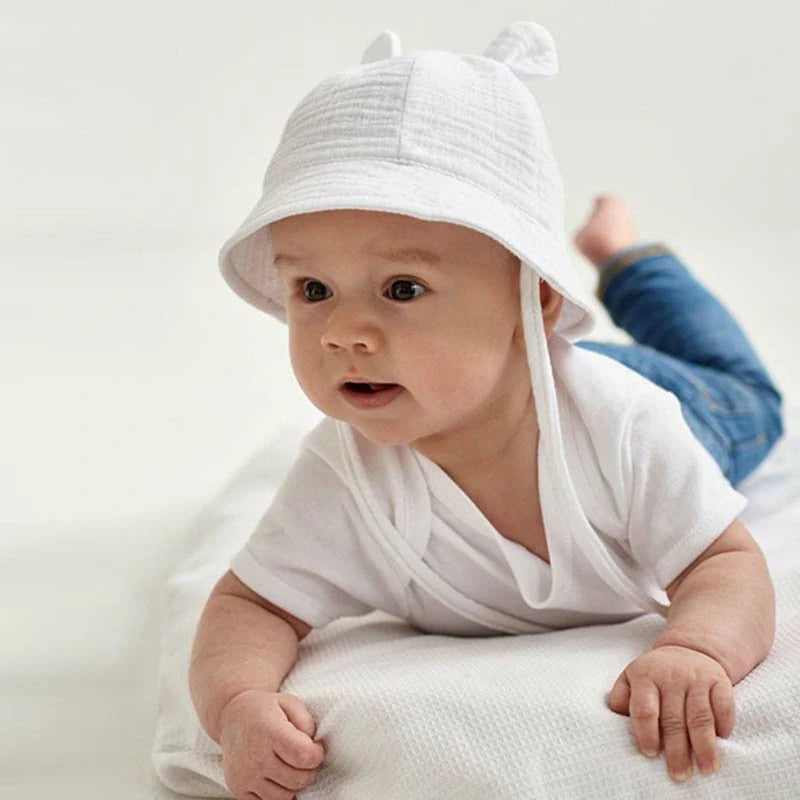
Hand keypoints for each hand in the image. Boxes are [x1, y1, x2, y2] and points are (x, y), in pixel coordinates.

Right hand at [218, 689, 325, 799]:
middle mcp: (255, 757)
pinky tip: (278, 777)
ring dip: (294, 785)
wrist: (232, 717)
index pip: (304, 756)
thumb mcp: (289, 702)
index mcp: (269, 732)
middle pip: (298, 779)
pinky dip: (278, 794)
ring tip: (291, 766)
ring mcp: (245, 776)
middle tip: (304, 758)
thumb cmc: (264, 710)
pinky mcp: (238, 789)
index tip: (316, 748)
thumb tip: (313, 743)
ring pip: (284, 796)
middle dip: (309, 770)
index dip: (317, 754)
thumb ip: (306, 721)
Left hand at [607, 645, 734, 781]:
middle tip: (679, 775)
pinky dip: (724, 725)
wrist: (687, 650)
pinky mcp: (719, 681)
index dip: (647, 733)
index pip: (644, 709)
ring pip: (700, 716)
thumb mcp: (630, 678)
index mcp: (645, 677)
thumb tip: (617, 722)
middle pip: (674, 719)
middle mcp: (671, 677)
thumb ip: (621, 699)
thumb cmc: (654, 675)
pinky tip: (723, 741)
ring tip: (707, 769)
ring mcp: (696, 678)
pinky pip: (724, 705)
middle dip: (677, 751)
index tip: (650, 754)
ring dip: (705, 746)